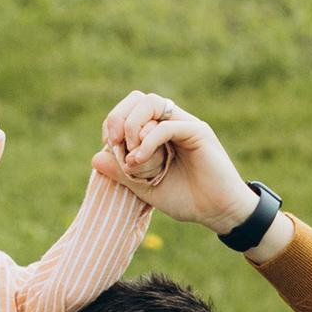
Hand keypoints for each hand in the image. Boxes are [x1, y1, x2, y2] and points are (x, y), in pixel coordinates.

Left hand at [93, 96, 268, 241]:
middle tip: (114, 141)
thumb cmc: (186, 199)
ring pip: (153, 103)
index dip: (114, 120)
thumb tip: (94, 157)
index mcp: (159, 132)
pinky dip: (148, 140)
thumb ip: (122, 173)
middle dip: (119, 116)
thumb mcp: (145, 188)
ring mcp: (185, 125)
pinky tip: (140, 159)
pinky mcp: (198, 132)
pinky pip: (167, 125)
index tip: (109, 143)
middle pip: (139, 99)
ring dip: (133, 124)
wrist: (217, 212)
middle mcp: (172, 123)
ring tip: (131, 153)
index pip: (131, 108)